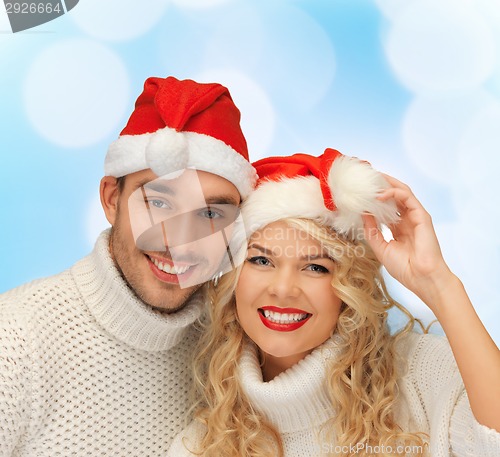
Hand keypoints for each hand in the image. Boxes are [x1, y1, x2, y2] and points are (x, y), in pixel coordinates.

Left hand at [362, 174, 455, 309]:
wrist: (421, 278)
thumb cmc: (404, 268)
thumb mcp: (380, 247)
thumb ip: (371, 230)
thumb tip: (362, 213)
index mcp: (399, 228)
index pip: (386, 208)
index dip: (374, 199)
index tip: (360, 191)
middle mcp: (407, 220)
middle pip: (394, 196)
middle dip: (381, 186)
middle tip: (366, 177)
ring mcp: (416, 217)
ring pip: (402, 193)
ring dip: (387, 184)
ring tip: (372, 178)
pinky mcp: (422, 216)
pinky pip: (408, 198)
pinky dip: (394, 193)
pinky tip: (380, 194)